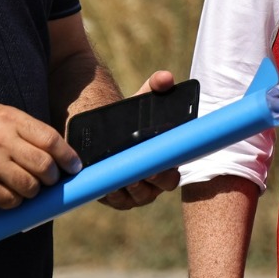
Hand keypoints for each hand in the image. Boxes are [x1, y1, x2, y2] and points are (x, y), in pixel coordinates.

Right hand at [0, 104, 81, 208]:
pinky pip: (10, 200)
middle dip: (53, 177)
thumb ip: (26, 129)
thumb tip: (60, 150)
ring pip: (30, 186)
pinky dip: (16, 201)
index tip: (74, 166)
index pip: (50, 139)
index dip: (67, 156)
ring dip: (35, 191)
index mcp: (9, 119)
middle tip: (52, 180)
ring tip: (29, 187)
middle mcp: (0, 140)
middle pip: (44, 165)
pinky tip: (10, 194)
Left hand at [100, 69, 181, 209]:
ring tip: (121, 176)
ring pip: (135, 197)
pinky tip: (106, 183)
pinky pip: (115, 200)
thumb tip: (165, 77)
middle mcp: (153, 182)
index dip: (167, 172)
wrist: (108, 131)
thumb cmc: (132, 120)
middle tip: (142, 170)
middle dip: (150, 181)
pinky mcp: (114, 196)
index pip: (172, 175)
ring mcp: (134, 192)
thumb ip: (155, 87)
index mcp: (167, 163)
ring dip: (129, 188)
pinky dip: (111, 193)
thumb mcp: (141, 102)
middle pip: (155, 189)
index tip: (162, 163)